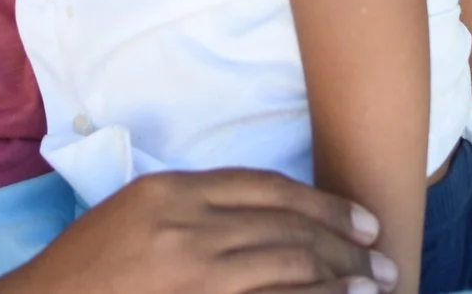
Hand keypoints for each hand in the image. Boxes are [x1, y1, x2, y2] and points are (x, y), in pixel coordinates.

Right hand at [4, 170, 396, 293]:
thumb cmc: (88, 266)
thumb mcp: (135, 213)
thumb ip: (192, 206)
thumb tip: (263, 216)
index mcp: (172, 192)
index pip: (267, 189)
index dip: (323, 203)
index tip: (360, 219)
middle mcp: (188, 225)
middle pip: (287, 226)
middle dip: (344, 241)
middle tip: (382, 255)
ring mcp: (194, 272)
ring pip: (289, 266)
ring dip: (342, 275)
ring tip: (376, 283)